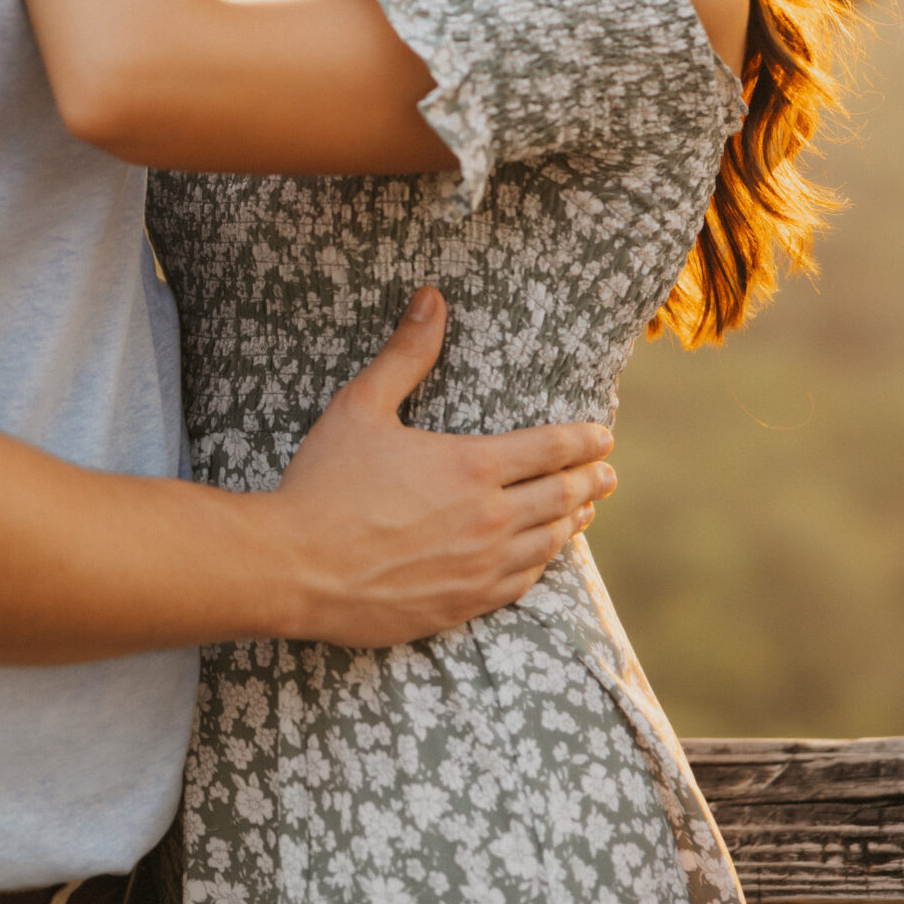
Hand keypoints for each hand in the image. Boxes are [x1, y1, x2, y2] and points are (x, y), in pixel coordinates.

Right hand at [271, 288, 615, 646]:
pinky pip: (520, 585)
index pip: (550, 448)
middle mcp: (489, 519)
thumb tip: (433, 298)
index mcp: (472, 466)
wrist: (296, 567)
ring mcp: (480, 568)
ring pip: (547, 543)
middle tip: (607, 473)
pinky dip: (541, 565)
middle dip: (590, 480)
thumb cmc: (326, 482)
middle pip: (560, 497)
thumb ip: (406, 354)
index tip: (604, 436)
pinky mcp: (462, 605)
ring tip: (584, 512)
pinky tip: (542, 559)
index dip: (583, 440)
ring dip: (572, 522)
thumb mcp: (362, 406)